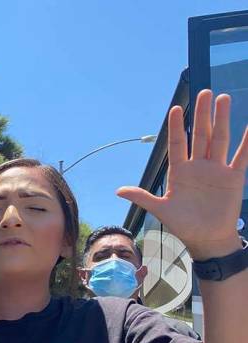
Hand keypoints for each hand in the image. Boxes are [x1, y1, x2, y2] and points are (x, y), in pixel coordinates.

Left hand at [117, 90, 247, 259]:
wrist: (206, 238)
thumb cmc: (183, 224)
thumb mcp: (161, 209)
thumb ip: (142, 197)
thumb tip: (118, 190)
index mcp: (180, 172)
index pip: (177, 144)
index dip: (176, 127)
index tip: (175, 109)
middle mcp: (198, 166)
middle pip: (200, 135)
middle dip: (201, 115)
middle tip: (204, 93)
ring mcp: (216, 169)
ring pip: (219, 139)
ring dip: (221, 119)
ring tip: (222, 99)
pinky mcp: (233, 177)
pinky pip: (241, 155)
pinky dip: (246, 141)